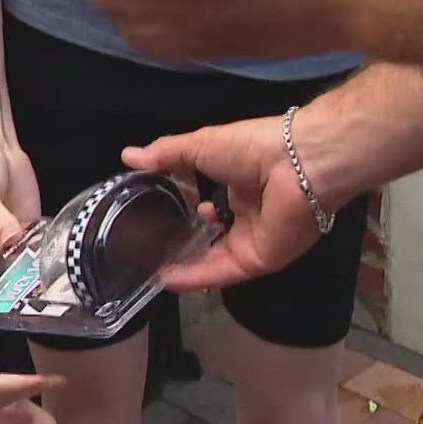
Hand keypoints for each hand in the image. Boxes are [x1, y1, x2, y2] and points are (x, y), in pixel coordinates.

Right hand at [0, 141, 40, 276]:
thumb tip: (11, 241)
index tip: (12, 285)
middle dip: (16, 281)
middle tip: (33, 283)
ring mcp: (5, 246)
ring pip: (19, 269)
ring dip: (32, 270)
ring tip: (45, 273)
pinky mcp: (25, 236)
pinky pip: (35, 253)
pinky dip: (43, 256)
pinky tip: (52, 257)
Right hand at [0, 289, 60, 423]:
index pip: (0, 383)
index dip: (25, 383)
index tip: (49, 380)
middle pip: (10, 394)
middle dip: (34, 387)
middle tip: (60, 381)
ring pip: (6, 401)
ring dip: (25, 392)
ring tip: (49, 383)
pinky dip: (12, 397)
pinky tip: (25, 388)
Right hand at [124, 116, 326, 291]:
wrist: (295, 164)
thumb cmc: (251, 147)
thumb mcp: (200, 144)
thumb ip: (166, 154)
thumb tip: (127, 155)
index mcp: (238, 183)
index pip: (206, 202)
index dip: (181, 208)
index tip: (151, 213)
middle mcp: (246, 213)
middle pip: (210, 234)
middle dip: (183, 241)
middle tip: (148, 247)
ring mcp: (252, 239)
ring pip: (213, 258)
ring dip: (185, 264)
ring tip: (151, 268)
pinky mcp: (257, 260)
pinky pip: (222, 271)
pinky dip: (195, 276)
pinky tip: (167, 279)